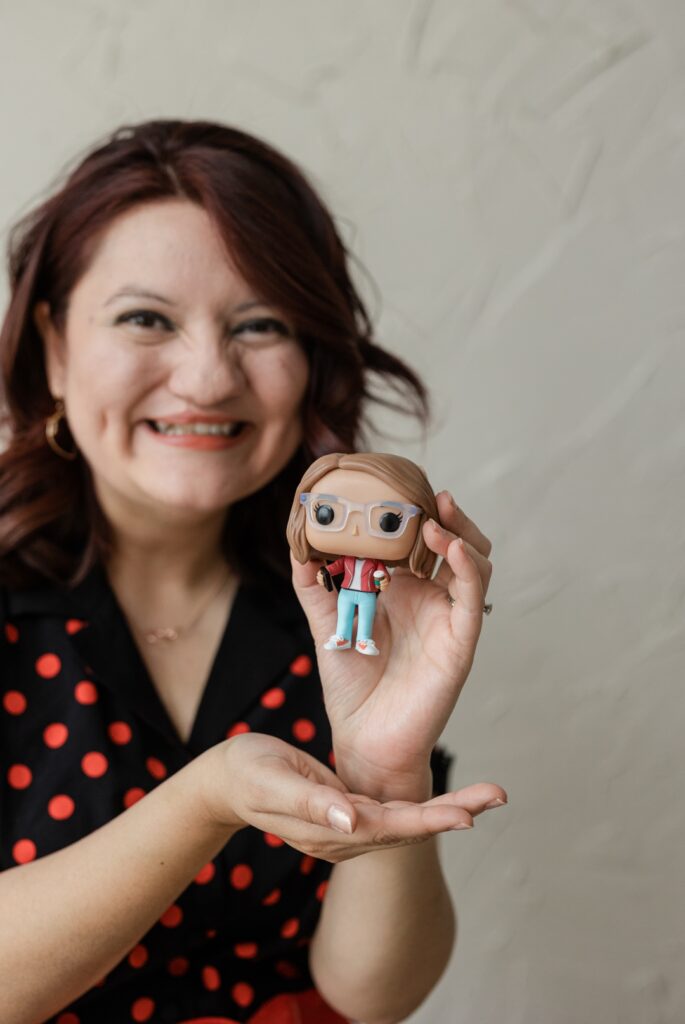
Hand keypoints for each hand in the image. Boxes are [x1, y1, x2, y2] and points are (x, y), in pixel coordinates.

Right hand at [199, 733, 505, 862]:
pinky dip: (426, 804)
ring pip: (408, 821)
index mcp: (330, 831)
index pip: (391, 828)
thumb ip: (312, 803)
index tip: (468, 814)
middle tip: (499, 794)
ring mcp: (349, 826)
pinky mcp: (349, 810)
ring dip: (450, 808)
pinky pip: (395, 811)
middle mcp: (347, 835)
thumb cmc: (247, 775)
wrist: (227, 781)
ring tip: (490, 794)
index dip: (430, 819)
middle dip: (456, 811)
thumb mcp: (274, 783)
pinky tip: (452, 796)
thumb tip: (352, 820)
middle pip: (410, 828)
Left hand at [291, 492, 498, 800]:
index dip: (414, 510)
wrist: (365, 739)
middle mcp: (431, 599)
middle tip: (425, 491)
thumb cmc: (352, 684)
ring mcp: (449, 618)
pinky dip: (468, 567)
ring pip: (474, 562)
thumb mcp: (326, 623)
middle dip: (444, 513)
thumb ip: (314, 583)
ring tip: (435, 515)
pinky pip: (473, 598)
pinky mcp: (461, 642)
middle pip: (454, 542)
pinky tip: (451, 546)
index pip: (419, 538)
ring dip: (460, 533)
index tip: (394, 483)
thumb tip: (297, 540)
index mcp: (404, 590)